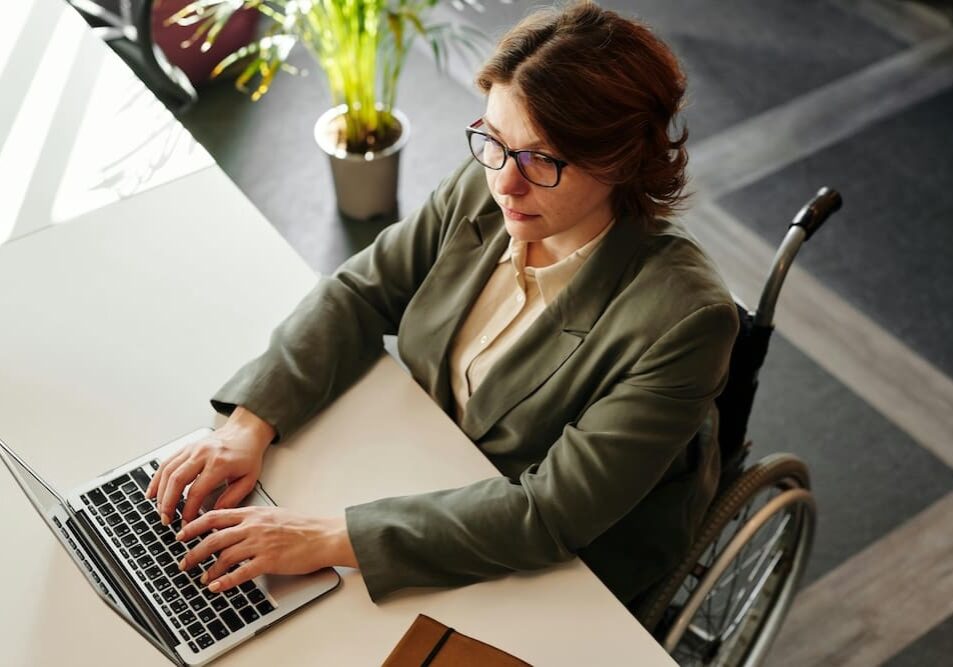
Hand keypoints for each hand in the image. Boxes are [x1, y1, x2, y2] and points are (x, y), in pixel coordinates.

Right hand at [145, 407, 274, 524]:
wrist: (245, 431)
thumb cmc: (248, 455)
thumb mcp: (248, 480)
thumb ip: (232, 498)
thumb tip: (214, 514)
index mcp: (220, 463)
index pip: (197, 491)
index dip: (188, 510)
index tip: (186, 523)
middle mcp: (203, 454)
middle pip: (177, 480)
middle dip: (168, 503)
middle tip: (166, 519)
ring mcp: (192, 449)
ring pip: (168, 471)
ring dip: (160, 493)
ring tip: (160, 510)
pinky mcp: (186, 447)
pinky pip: (166, 462)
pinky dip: (156, 478)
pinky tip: (153, 492)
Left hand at [175, 508, 356, 591]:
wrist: (322, 536)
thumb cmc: (301, 527)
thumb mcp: (272, 514)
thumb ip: (250, 519)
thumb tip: (230, 526)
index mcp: (252, 514)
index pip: (215, 517)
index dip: (193, 526)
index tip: (181, 534)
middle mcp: (253, 527)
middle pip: (213, 538)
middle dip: (194, 552)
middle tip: (184, 562)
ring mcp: (260, 544)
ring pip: (224, 556)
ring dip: (209, 569)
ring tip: (202, 578)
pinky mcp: (269, 560)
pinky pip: (241, 572)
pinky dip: (225, 581)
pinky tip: (217, 587)